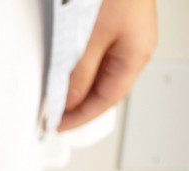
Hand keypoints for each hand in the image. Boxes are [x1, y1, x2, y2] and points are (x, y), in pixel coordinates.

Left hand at [59, 0, 156, 130]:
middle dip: (80, 106)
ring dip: (79, 88)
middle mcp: (136, 47)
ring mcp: (128, 35)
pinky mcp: (116, 23)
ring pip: (102, 73)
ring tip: (56, 99)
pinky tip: (66, 72)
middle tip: (53, 118)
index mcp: (136, 55)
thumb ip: (78, 74)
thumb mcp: (87, 39)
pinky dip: (82, 68)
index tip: (55, 127)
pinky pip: (99, 56)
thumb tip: (68, 103)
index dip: (80, 117)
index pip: (106, 100)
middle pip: (106, 89)